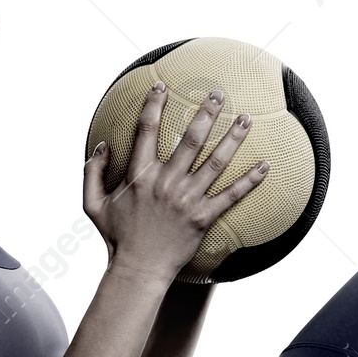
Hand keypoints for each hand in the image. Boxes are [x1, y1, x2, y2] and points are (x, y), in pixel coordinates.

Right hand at [83, 84, 269, 281]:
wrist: (138, 269)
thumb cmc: (117, 238)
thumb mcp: (93, 205)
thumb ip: (92, 173)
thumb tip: (102, 145)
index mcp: (139, 176)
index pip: (147, 131)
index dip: (153, 105)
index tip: (162, 86)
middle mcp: (165, 183)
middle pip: (189, 139)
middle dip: (205, 113)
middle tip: (219, 94)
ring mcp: (187, 200)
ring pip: (215, 162)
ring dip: (232, 138)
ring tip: (246, 118)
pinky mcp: (203, 217)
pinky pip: (231, 196)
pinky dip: (250, 181)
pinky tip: (265, 166)